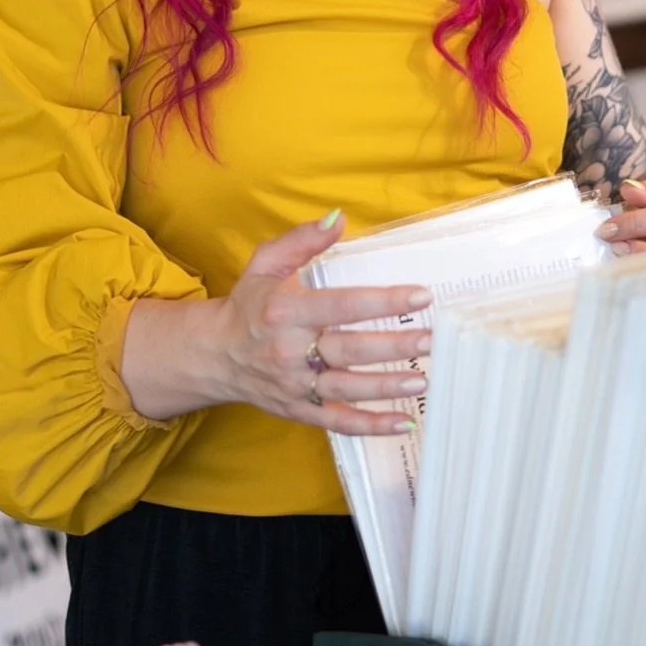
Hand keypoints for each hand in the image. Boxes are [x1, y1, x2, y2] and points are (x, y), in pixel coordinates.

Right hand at [215, 214, 432, 436]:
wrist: (216, 354)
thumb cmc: (250, 304)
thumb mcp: (267, 263)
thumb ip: (302, 240)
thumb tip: (339, 219)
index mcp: (286, 312)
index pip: (342, 305)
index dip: (382, 301)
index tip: (419, 296)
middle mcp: (291, 351)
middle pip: (350, 350)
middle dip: (394, 346)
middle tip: (430, 339)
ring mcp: (296, 386)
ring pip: (348, 389)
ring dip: (387, 387)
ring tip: (423, 381)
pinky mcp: (299, 411)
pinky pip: (338, 423)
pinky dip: (371, 426)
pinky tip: (402, 423)